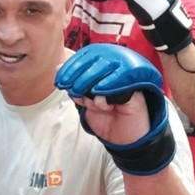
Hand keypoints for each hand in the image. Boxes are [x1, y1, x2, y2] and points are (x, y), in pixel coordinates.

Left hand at [55, 44, 175, 174]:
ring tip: (94, 104)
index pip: (86, 55)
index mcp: (105, 66)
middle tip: (77, 95)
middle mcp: (117, 68)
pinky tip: (106, 107)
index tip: (60, 82)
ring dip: (90, 92)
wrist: (122, 138)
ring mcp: (127, 78)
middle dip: (78, 81)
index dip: (70, 68)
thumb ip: (73, 83)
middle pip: (93, 62)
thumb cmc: (105, 117)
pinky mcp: (135, 91)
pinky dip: (103, 98)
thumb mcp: (84, 99)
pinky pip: (115, 87)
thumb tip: (59, 67)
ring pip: (102, 74)